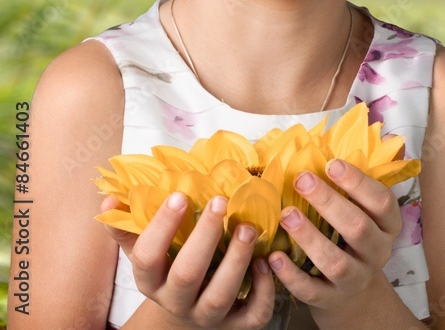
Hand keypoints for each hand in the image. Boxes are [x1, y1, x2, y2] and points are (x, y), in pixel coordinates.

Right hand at [101, 193, 275, 328]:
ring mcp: (207, 316)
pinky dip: (264, 289)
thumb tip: (110, 197)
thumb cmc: (170, 270)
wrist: (188, 319)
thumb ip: (129, 225)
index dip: (161, 227)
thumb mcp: (147, 251)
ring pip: (220, 295)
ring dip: (236, 260)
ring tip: (248, 227)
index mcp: (150, 281)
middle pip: (186, 275)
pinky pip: (253, 314)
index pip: (146, 257)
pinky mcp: (238, 325)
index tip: (179, 195)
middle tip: (221, 201)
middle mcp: (176, 301)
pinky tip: (266, 261)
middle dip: (204, 237)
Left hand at [267, 159, 402, 324]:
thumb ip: (350, 187)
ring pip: (336, 261)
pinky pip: (312, 290)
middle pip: (358, 228)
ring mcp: (355, 279)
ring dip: (310, 237)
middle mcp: (377, 252)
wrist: (352, 292)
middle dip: (329, 202)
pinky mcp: (331, 299)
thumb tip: (328, 144)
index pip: (381, 202)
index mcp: (388, 225)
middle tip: (302, 180)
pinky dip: (292, 275)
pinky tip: (274, 257)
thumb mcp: (361, 213)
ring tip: (287, 215)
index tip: (332, 164)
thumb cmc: (350, 238)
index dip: (358, 183)